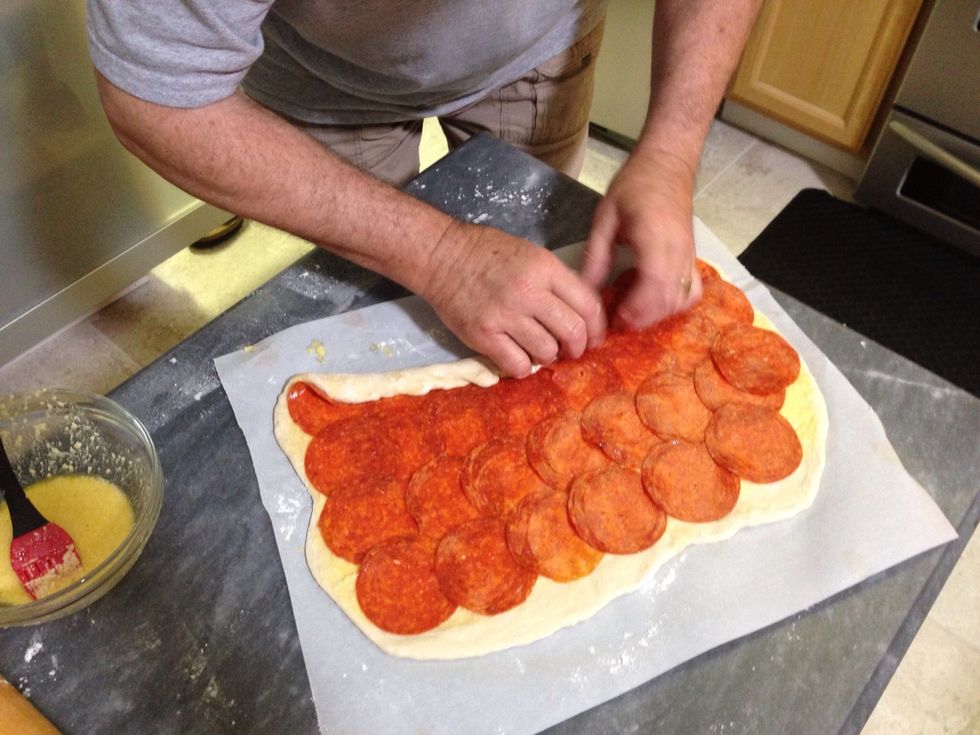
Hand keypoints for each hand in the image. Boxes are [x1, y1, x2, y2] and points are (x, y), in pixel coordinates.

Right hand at [422, 222, 605, 376]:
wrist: (441, 255)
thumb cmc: (486, 253)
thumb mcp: (531, 254)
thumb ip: (557, 280)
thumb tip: (582, 313)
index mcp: (545, 268)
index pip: (588, 305)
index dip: (597, 328)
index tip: (594, 338)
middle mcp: (528, 292)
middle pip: (572, 332)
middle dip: (578, 347)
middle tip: (571, 350)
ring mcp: (504, 315)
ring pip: (547, 351)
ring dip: (549, 356)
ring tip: (540, 350)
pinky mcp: (483, 335)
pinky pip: (517, 364)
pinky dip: (523, 367)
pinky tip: (518, 357)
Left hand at [580, 148, 701, 329]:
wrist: (667, 162)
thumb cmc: (634, 184)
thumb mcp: (605, 215)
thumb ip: (596, 253)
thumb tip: (586, 288)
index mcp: (655, 237)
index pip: (654, 284)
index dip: (636, 308)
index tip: (614, 317)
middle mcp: (678, 250)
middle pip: (668, 298)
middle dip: (643, 317)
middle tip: (618, 321)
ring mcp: (689, 254)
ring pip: (682, 298)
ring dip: (658, 313)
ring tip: (633, 313)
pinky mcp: (693, 255)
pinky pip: (693, 290)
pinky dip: (676, 303)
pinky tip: (656, 302)